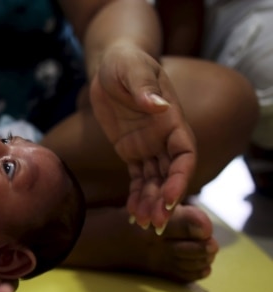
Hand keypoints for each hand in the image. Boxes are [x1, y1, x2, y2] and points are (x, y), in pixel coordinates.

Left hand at [90, 44, 196, 231]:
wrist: (111, 66)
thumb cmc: (126, 63)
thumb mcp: (133, 70)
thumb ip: (144, 88)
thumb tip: (158, 107)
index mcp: (172, 121)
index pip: (185, 154)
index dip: (180, 178)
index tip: (170, 198)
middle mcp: (164, 138)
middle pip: (171, 174)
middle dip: (165, 200)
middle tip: (155, 224)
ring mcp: (148, 146)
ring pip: (154, 181)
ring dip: (151, 203)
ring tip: (143, 225)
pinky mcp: (130, 151)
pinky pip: (136, 177)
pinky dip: (136, 195)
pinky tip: (133, 214)